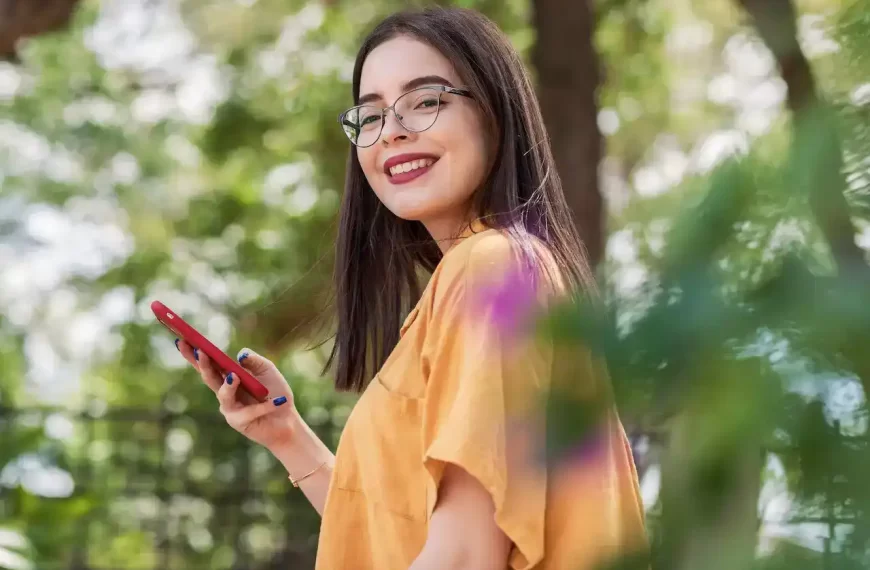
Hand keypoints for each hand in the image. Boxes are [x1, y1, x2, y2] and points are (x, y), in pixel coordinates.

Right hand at [177, 340, 297, 451]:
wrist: (287, 420)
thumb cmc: (276, 392)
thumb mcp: (268, 370)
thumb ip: (254, 361)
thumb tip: (240, 354)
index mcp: (228, 376)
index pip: (208, 363)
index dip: (194, 353)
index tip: (182, 339)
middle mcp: (225, 392)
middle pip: (209, 377)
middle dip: (203, 364)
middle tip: (200, 352)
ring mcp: (230, 408)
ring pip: (224, 395)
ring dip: (228, 386)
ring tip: (234, 376)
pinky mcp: (240, 422)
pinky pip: (251, 411)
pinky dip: (264, 406)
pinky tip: (276, 401)